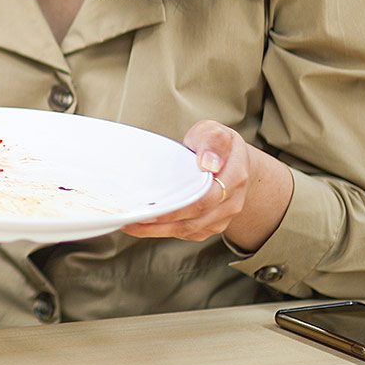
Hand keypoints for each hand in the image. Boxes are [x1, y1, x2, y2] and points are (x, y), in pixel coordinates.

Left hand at [121, 120, 250, 240]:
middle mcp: (232, 202)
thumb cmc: (215, 144)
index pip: (206, 198)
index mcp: (235, 177)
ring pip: (188, 230)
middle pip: (194, 219)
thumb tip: (208, 163)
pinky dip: (164, 231)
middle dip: (160, 223)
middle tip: (130, 220)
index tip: (152, 209)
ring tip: (130, 224)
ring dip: (157, 231)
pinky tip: (142, 226)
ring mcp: (222, 217)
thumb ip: (212, 141)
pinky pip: (186, 233)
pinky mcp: (210, 225)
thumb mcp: (214, 132)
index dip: (178, 207)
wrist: (231, 161)